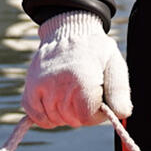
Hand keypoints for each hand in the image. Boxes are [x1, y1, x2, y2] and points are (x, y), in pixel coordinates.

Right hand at [21, 10, 131, 127]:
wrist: (67, 31)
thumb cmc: (95, 50)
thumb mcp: (114, 64)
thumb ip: (120, 90)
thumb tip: (121, 114)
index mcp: (82, 79)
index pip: (87, 117)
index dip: (96, 113)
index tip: (99, 100)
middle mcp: (58, 84)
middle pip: (73, 120)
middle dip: (83, 112)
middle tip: (85, 92)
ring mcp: (41, 87)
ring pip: (56, 120)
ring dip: (66, 113)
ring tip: (72, 91)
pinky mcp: (30, 90)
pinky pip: (39, 118)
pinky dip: (48, 115)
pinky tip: (57, 100)